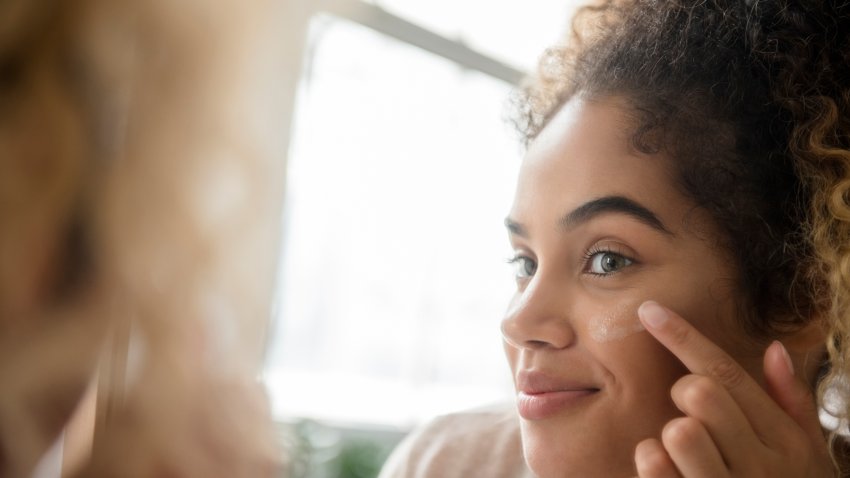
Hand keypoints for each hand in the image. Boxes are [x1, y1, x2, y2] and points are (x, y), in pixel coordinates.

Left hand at [632, 301, 834, 477]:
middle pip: (701, 393)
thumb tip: (774, 348)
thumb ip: (791, 403)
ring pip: (679, 429)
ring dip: (671, 432)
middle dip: (685, 393)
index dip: (683, 336)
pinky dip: (651, 459)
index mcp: (783, 442)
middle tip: (689, 411)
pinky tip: (664, 466)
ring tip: (684, 448)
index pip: (727, 374)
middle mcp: (759, 465)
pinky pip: (655, 465)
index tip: (648, 310)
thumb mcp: (805, 456)